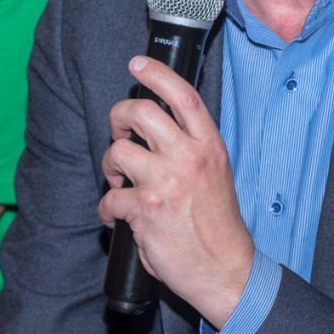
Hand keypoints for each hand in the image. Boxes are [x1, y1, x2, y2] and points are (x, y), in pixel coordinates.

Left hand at [98, 56, 254, 326]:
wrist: (225, 269)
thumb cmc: (217, 225)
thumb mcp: (216, 175)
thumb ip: (191, 149)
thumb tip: (154, 133)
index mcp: (209, 146)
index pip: (183, 96)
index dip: (157, 73)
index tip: (137, 64)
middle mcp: (189, 157)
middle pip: (140, 112)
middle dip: (118, 119)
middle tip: (119, 135)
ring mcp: (166, 181)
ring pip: (117, 152)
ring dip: (111, 168)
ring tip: (122, 183)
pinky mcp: (146, 209)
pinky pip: (109, 197)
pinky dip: (108, 209)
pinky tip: (119, 218)